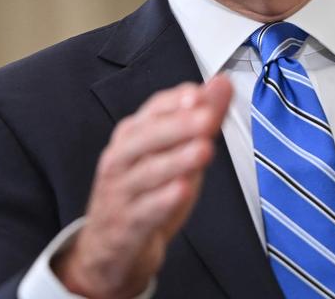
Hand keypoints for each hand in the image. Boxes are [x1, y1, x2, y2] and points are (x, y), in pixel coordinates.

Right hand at [53, 76, 232, 297]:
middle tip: (207, 117)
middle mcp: (121, 160)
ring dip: (176, 160)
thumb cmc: (146, 194)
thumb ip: (201, 119)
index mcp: (132, 137)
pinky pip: (144, 212)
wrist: (111, 250)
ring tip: (203, 149)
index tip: (198, 93)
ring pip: (146, 174)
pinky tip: (182, 191)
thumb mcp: (176, 154)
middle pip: (146, 138)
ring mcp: (121, 193)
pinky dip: (162, 201)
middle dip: (177, 125)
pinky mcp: (127, 225)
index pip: (151, 111)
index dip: (174, 102)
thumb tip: (223, 83)